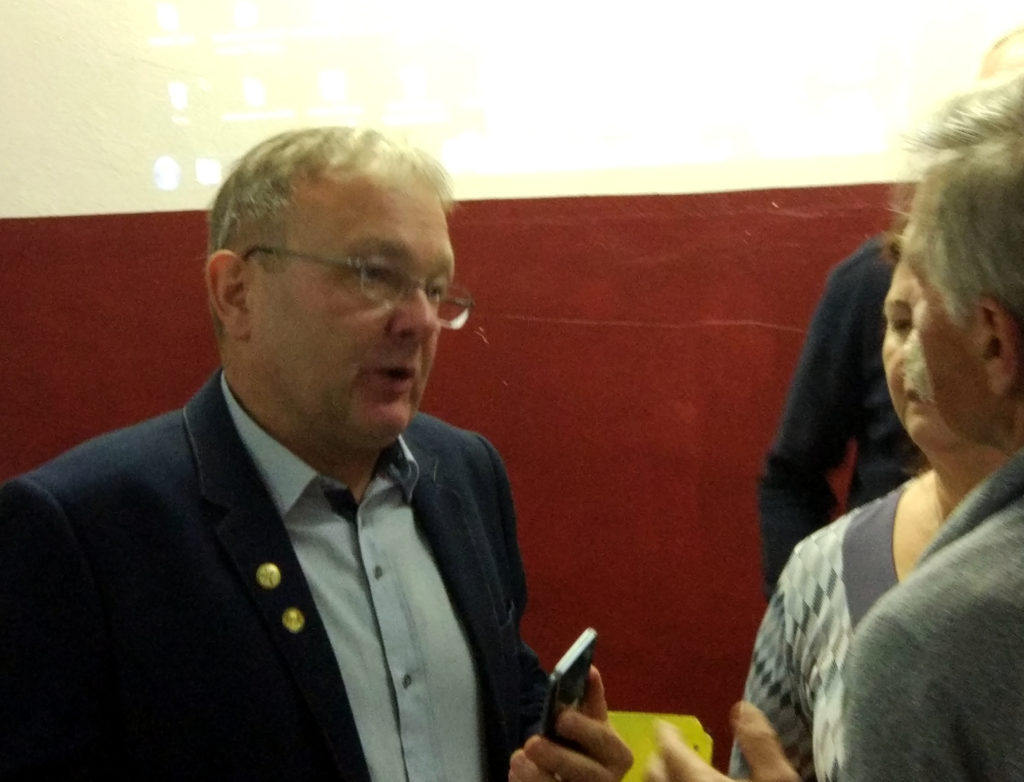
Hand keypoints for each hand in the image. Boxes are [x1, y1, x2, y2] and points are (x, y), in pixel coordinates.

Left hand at [509, 666, 632, 780]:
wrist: (586, 779)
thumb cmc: (586, 746)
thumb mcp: (592, 724)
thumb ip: (591, 699)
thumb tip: (590, 670)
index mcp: (618, 755)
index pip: (603, 740)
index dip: (583, 729)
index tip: (561, 718)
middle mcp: (608, 781)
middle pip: (584, 773)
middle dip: (556, 757)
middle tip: (530, 743)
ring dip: (536, 776)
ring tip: (516, 760)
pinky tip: (515, 775)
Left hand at [645, 702, 797, 781]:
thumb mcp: (780, 781)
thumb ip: (760, 743)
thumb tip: (741, 706)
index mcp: (697, 781)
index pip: (669, 751)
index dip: (666, 734)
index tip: (666, 724)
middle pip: (653, 774)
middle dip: (659, 758)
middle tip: (671, 747)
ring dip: (663, 778)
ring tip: (679, 770)